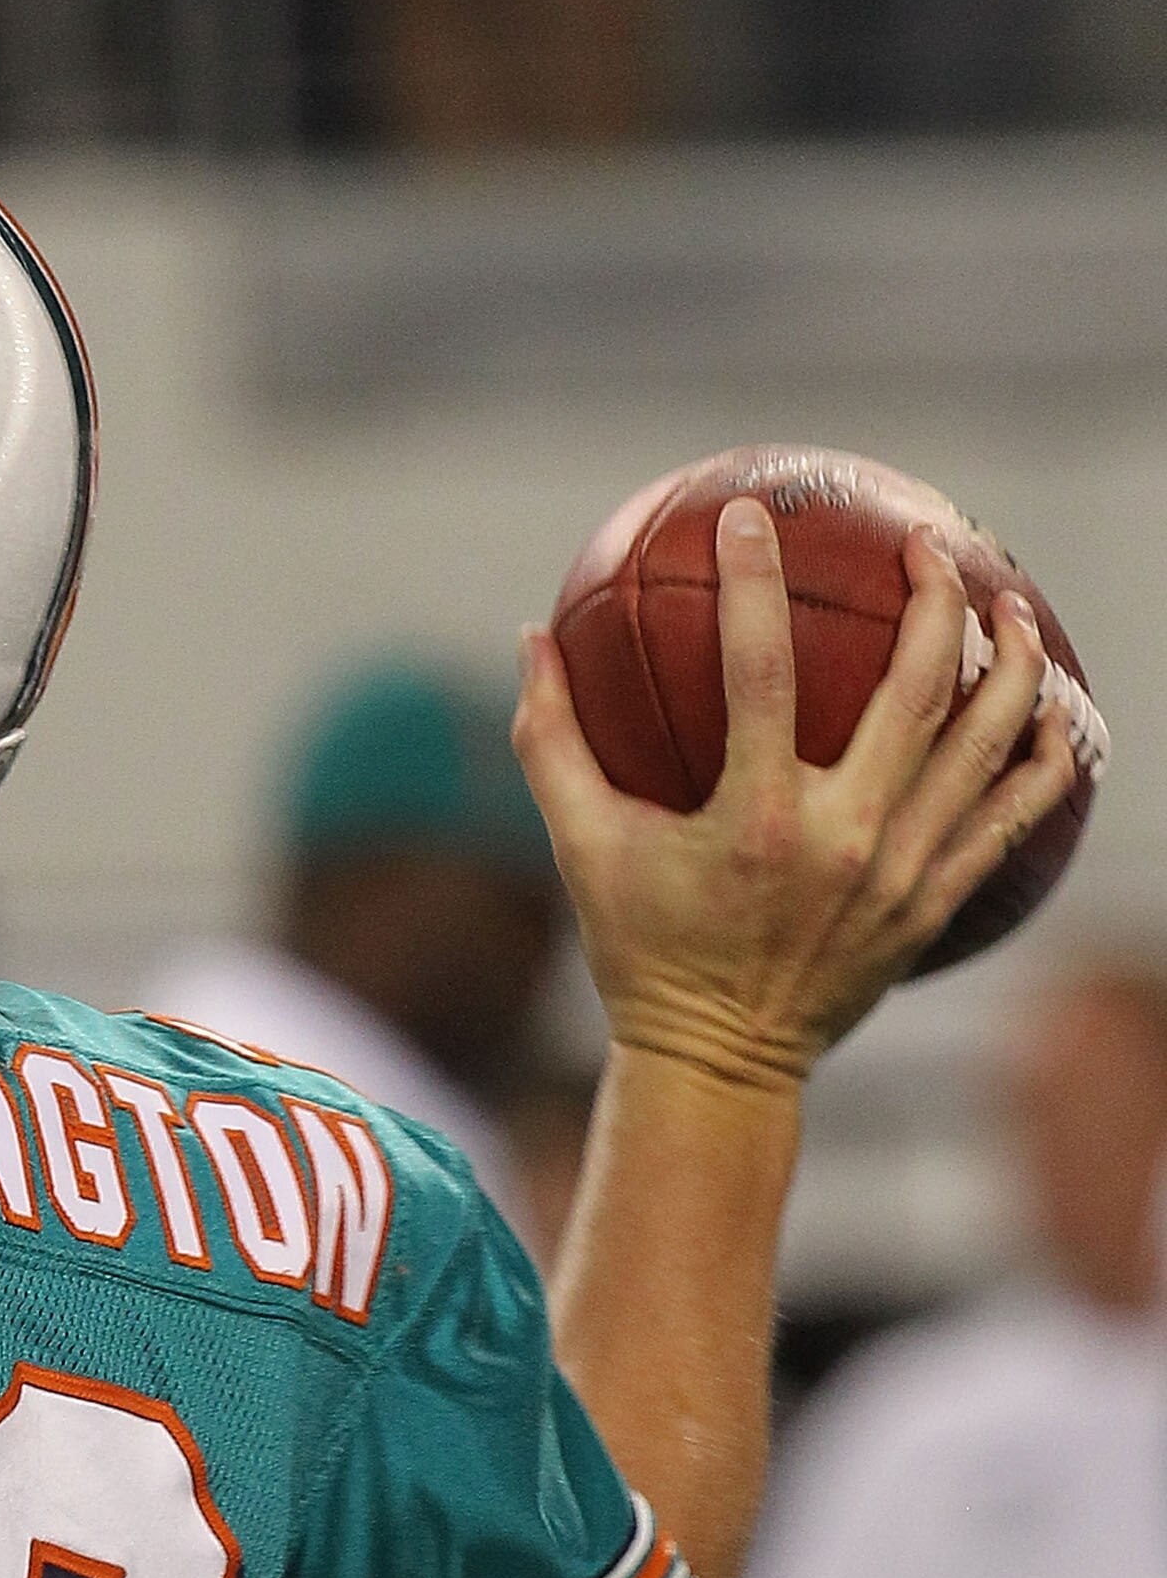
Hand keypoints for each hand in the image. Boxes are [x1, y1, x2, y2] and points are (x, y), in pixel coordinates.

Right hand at [516, 497, 1078, 1089]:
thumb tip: (529, 640)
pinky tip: (1048, 710)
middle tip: (929, 545)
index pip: (757, 672)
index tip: (747, 517)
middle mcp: (842, 839)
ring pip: (986, 742)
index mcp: (752, 820)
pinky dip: (1044, 757)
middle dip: (931, 600)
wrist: (718, 1061)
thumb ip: (551, 742)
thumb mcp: (580, 848)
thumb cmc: (640, 949)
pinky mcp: (936, 900)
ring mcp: (902, 871)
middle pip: (916, 689)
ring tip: (1007, 604)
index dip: (752, 583)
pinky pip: (1013, 814)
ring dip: (1009, 662)